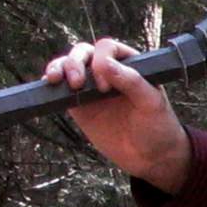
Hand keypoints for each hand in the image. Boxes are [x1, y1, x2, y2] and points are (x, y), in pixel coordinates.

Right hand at [43, 38, 191, 192]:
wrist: (151, 157)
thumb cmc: (158, 127)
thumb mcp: (151, 103)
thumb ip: (131, 81)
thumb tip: (104, 62)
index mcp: (130, 64)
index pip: (108, 48)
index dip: (102, 61)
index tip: (105, 87)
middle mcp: (109, 71)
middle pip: (84, 53)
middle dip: (75, 62)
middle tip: (78, 83)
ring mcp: (92, 88)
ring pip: (69, 66)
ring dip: (60, 67)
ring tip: (55, 79)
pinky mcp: (80, 106)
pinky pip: (62, 89)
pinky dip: (53, 85)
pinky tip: (49, 84)